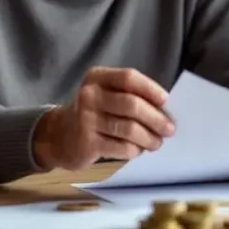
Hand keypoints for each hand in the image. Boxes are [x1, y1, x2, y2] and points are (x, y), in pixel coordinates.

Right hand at [32, 67, 173, 169]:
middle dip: (156, 118)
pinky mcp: (87, 143)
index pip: (129, 78)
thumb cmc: (93, 113)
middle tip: (169, 129)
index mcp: (97, 77)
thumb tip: (165, 110)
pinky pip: (121, 147)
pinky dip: (134, 150)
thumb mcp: (106, 95)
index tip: (166, 101)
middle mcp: (89, 95)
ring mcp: (86, 119)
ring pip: (129, 129)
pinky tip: (137, 150)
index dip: (151, 89)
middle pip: (132, 105)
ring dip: (149, 138)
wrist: (58, 136)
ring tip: (156, 143)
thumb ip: (130, 96)